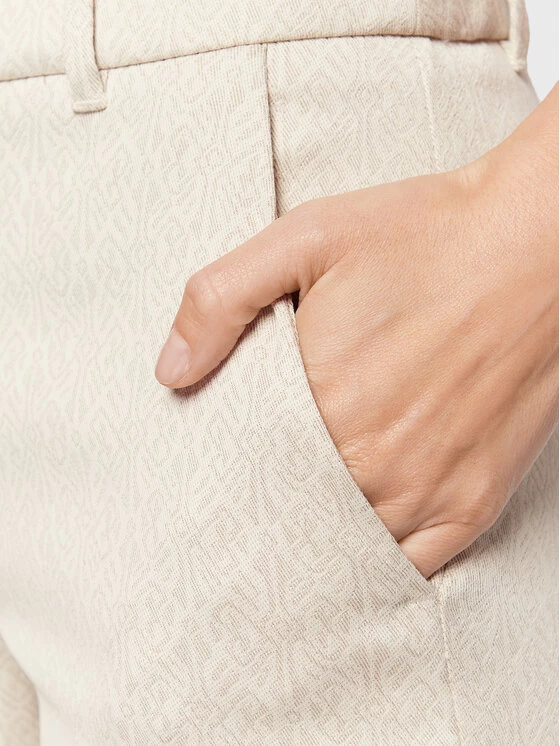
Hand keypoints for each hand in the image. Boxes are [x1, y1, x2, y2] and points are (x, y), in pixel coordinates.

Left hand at [154, 86, 557, 578]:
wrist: (533, 244)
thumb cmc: (424, 236)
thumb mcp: (305, 239)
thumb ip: (222, 299)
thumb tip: (171, 371)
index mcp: (326, 405)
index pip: (246, 473)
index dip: (228, 476)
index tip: (216, 478)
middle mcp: (377, 463)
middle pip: (294, 515)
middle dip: (269, 509)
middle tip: (249, 505)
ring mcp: (430, 491)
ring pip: (348, 548)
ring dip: (319, 539)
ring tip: (297, 522)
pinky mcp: (475, 501)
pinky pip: (413, 564)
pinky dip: (380, 559)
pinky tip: (360, 538)